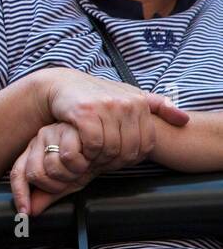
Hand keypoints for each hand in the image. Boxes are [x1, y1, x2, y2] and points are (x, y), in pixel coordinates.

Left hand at [10, 121, 94, 214]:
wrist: (111, 143)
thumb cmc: (88, 161)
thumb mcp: (68, 181)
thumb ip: (48, 194)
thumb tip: (31, 211)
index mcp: (34, 152)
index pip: (19, 174)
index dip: (20, 194)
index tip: (26, 212)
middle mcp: (39, 140)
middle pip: (36, 174)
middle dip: (57, 185)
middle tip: (72, 178)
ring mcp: (54, 131)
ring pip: (53, 165)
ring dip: (73, 172)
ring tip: (84, 165)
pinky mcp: (69, 126)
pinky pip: (70, 154)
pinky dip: (83, 161)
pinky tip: (90, 155)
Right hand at [34, 68, 188, 172]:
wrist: (64, 85)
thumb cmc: (98, 95)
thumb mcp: (130, 96)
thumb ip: (157, 106)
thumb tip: (184, 120)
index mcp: (139, 102)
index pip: (146, 143)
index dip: (133, 157)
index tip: (119, 158)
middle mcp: (125, 103)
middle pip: (129, 148)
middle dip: (116, 161)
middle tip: (105, 162)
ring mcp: (106, 107)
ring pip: (112, 148)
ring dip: (101, 159)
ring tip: (94, 158)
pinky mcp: (85, 113)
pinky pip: (94, 143)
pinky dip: (89, 152)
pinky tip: (84, 151)